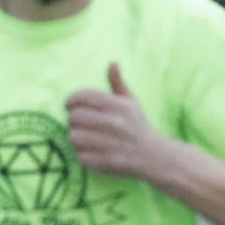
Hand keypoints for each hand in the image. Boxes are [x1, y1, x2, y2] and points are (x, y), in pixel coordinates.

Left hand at [65, 64, 159, 178]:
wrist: (155, 156)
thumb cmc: (138, 125)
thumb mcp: (131, 102)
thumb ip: (118, 83)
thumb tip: (112, 63)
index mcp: (118, 105)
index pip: (83, 97)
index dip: (71, 100)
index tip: (69, 105)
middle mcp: (115, 123)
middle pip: (75, 117)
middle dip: (72, 119)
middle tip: (76, 122)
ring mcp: (112, 143)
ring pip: (75, 136)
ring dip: (75, 136)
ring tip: (81, 136)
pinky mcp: (108, 162)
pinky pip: (81, 156)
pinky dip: (81, 154)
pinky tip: (88, 151)